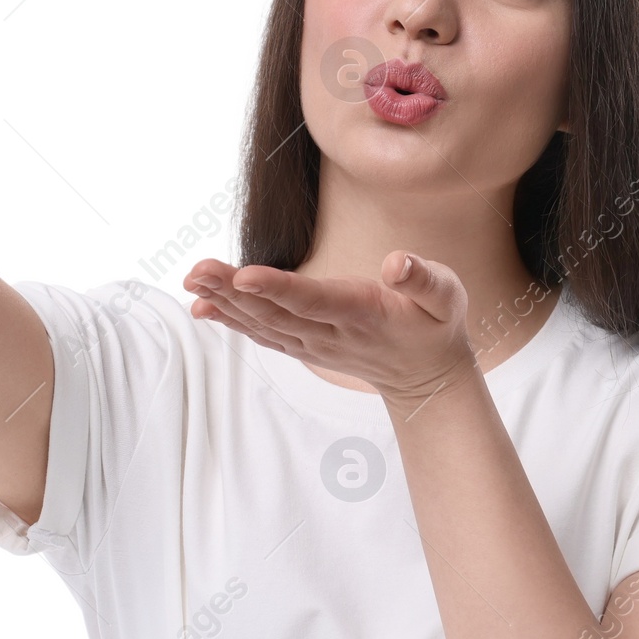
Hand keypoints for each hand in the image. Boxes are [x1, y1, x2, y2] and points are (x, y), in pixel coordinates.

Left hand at [182, 253, 479, 404]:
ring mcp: (313, 343)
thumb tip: (397, 263)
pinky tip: (202, 307)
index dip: (277, 288)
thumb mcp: (447, 297)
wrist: (426, 375)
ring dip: (224, 302)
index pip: (314, 300)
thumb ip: (424, 279)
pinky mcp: (303, 346)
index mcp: (363, 313)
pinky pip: (262, 334)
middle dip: (233, 290)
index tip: (243, 274)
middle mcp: (330, 332)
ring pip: (263, 323)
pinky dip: (231, 321)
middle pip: (275, 311)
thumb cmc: (435, 324)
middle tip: (196, 269)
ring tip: (192, 280)